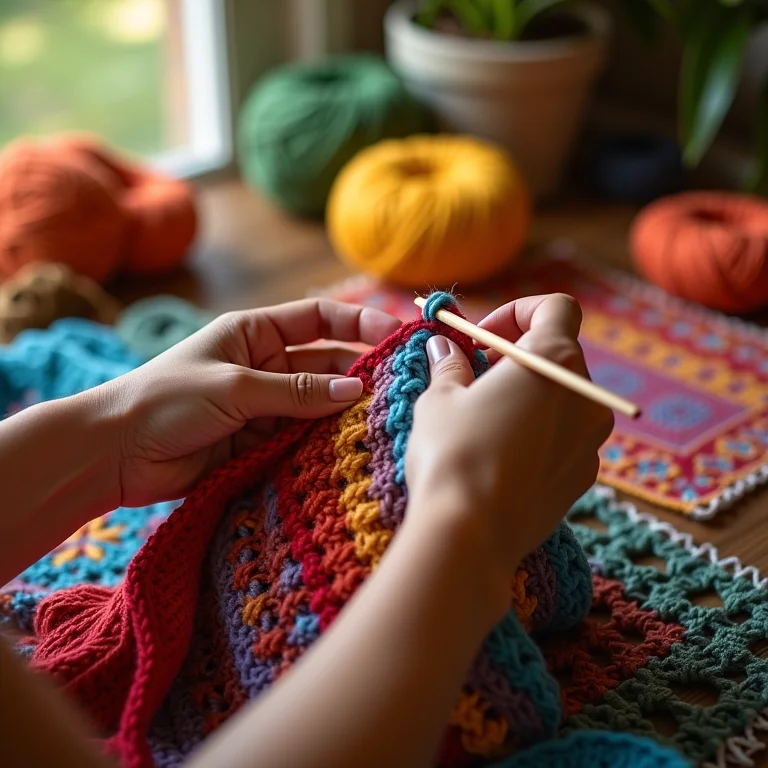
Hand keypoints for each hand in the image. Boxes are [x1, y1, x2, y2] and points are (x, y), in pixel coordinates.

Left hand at [102, 299, 400, 506]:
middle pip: (324, 365)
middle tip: (397, 386)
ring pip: (316, 405)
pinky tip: (348, 448)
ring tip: (379, 420)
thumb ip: (297, 392)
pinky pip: (300, 437)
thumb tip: (356, 390)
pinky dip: (321, 442)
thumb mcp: (236, 387)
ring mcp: (263, 405)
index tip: (396, 333)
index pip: (318, 319)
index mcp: (254, 333)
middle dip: (357, 374)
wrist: (117, 453)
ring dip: (342, 413)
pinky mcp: (258, 440)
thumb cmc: (166, 399)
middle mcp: (263, 365)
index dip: (358, 323)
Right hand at [404, 293, 613, 612]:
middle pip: (559, 352)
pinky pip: (564, 437)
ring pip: (562, 397)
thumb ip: (450, 363)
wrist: (471, 535)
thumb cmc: (452, 454)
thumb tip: (444, 347)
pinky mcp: (583, 476)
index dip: (517, 312)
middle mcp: (585, 396)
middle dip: (517, 354)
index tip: (482, 338)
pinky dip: (537, 431)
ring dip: (527, 393)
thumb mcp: (440, 398)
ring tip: (482, 416)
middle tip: (473, 374)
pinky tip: (499, 454)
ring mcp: (590, 440)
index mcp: (553, 361)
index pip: (556, 307)